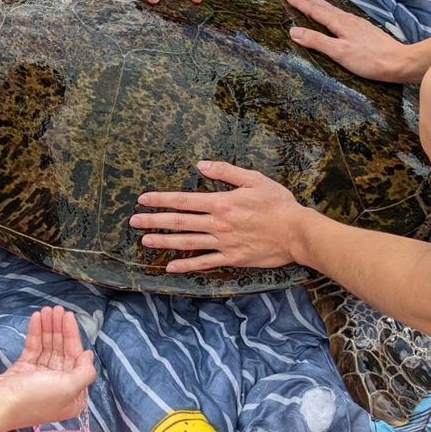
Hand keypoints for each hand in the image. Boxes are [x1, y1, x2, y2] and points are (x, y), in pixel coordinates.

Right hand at [0, 306, 95, 429]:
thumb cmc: (34, 398)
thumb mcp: (68, 387)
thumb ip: (85, 372)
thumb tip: (88, 355)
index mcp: (72, 396)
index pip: (77, 360)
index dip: (73, 337)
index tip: (69, 317)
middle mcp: (58, 387)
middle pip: (62, 351)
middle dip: (60, 329)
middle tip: (56, 309)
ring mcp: (40, 378)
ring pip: (48, 348)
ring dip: (48, 328)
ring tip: (46, 310)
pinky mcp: (24, 371)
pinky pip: (34, 349)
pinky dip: (35, 333)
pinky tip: (36, 318)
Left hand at [130, 160, 312, 272]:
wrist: (297, 233)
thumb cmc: (278, 204)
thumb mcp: (254, 179)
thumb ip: (225, 171)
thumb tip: (201, 164)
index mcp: (221, 202)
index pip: (183, 200)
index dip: (161, 200)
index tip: (142, 200)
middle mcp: (218, 223)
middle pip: (179, 222)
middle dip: (153, 221)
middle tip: (133, 221)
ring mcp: (223, 243)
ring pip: (187, 243)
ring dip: (164, 242)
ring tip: (145, 241)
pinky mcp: (232, 258)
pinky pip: (204, 263)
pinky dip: (186, 265)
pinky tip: (171, 266)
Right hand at [286, 0, 418, 82]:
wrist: (398, 62)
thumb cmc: (369, 60)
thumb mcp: (339, 52)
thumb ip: (316, 41)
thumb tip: (293, 31)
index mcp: (340, 24)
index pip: (315, 11)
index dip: (301, 4)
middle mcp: (349, 20)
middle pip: (325, 7)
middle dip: (310, 0)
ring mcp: (358, 24)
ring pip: (335, 10)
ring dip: (322, 5)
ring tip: (314, 0)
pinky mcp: (365, 30)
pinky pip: (344, 15)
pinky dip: (334, 12)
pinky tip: (338, 15)